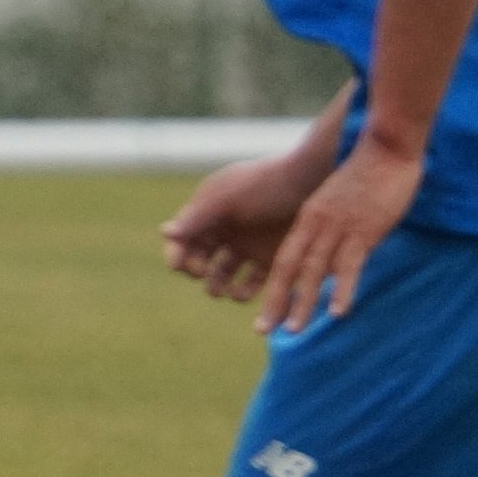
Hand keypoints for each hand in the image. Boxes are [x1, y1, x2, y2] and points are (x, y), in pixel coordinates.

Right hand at [163, 153, 321, 307]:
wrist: (313, 182)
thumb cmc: (266, 184)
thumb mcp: (228, 197)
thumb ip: (197, 216)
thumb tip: (165, 232)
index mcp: (208, 212)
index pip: (181, 238)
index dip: (177, 254)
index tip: (180, 266)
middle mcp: (224, 230)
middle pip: (198, 259)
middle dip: (195, 271)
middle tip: (202, 273)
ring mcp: (246, 246)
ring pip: (221, 276)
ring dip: (217, 287)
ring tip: (222, 291)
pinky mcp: (269, 260)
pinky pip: (250, 284)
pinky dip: (242, 294)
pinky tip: (241, 294)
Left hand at [250, 133, 424, 337]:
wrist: (386, 146)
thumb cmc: (370, 172)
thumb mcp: (341, 200)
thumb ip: (334, 225)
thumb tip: (337, 253)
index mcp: (310, 217)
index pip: (285, 259)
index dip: (273, 288)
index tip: (267, 314)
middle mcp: (317, 224)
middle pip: (290, 269)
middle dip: (276, 302)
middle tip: (264, 331)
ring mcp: (338, 227)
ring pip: (314, 272)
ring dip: (303, 303)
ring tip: (293, 330)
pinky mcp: (363, 230)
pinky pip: (350, 265)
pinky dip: (343, 290)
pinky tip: (337, 313)